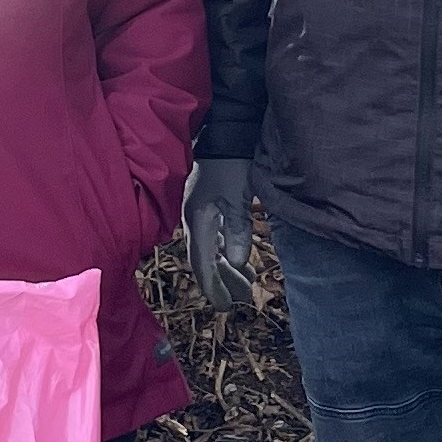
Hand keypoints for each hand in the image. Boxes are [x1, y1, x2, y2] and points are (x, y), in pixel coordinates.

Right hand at [183, 157, 255, 308]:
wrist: (226, 133)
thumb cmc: (231, 164)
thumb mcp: (237, 196)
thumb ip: (238, 229)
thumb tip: (238, 262)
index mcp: (198, 221)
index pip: (203, 264)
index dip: (213, 287)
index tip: (224, 307)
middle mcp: (195, 221)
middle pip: (207, 261)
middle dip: (223, 282)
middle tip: (240, 301)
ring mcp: (201, 214)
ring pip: (213, 250)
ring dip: (228, 269)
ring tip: (246, 285)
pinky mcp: (209, 207)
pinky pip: (217, 238)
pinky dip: (229, 252)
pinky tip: (239, 260)